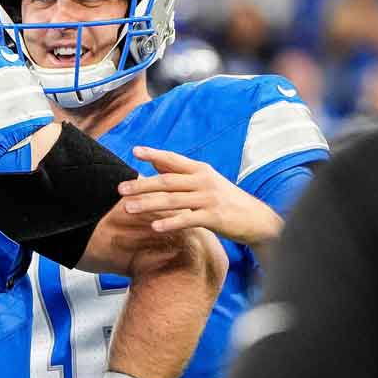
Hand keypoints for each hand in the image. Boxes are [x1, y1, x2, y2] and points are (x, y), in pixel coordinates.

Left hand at [118, 146, 283, 246]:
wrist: (257, 219)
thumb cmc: (226, 200)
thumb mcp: (205, 181)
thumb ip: (180, 172)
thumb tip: (154, 161)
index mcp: (200, 170)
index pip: (173, 159)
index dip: (154, 154)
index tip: (135, 151)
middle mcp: (203, 181)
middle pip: (167, 181)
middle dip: (141, 185)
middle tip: (120, 190)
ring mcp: (209, 198)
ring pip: (172, 200)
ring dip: (148, 204)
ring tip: (128, 208)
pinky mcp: (214, 217)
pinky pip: (188, 219)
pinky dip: (170, 223)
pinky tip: (155, 226)